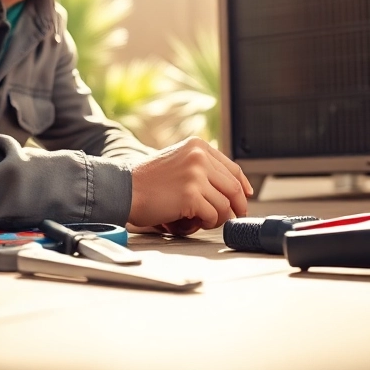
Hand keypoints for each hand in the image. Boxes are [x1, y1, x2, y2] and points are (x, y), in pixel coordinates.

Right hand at [126, 137, 252, 233]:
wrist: (123, 188)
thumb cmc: (147, 181)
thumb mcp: (178, 162)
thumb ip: (201, 168)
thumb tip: (228, 187)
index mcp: (198, 146)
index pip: (232, 167)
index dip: (243, 185)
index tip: (246, 195)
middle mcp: (199, 157)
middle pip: (234, 187)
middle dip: (236, 206)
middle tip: (233, 216)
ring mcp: (196, 175)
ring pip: (226, 204)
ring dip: (218, 217)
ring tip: (205, 221)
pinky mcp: (191, 195)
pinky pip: (213, 215)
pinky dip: (207, 223)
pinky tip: (194, 222)